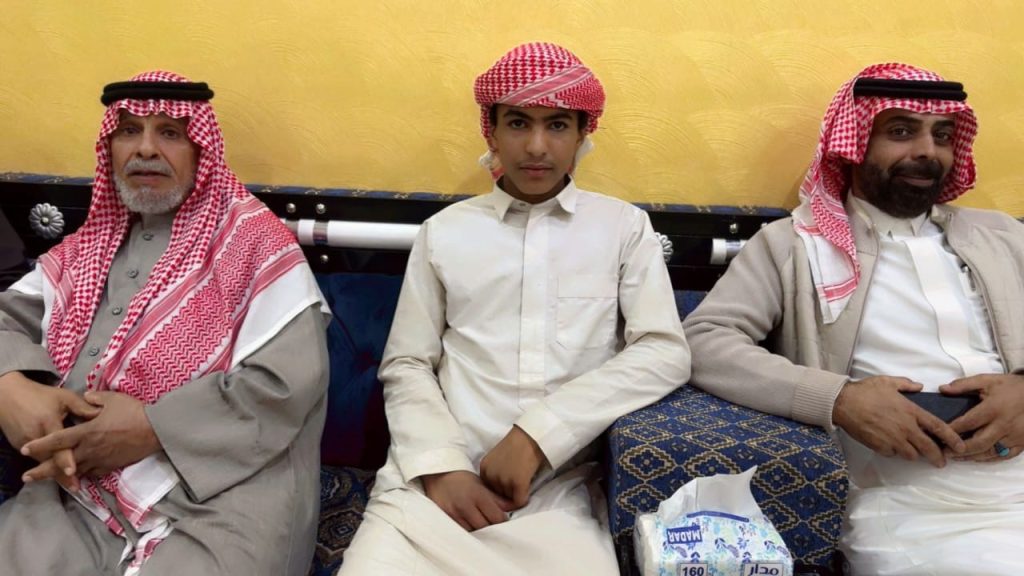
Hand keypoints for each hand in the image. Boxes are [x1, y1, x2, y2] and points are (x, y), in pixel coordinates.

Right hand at [0, 371, 98, 490]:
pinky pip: (37, 459)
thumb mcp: (63, 397)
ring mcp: (25, 443)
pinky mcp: (19, 447)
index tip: (73, 471)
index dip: (65, 459)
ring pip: (43, 462)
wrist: (7, 396)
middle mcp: (35, 436)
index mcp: (48, 422)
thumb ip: (82, 407)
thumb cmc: (39, 395)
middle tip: (76, 488)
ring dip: (56, 474)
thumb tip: (102, 414)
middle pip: (50, 459)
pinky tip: (59, 476)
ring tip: (71, 486)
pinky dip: (48, 466)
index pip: (58, 444)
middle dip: (62, 475)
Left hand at [21, 391, 160, 480]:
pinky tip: (79, 475)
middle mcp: (90, 448)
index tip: (25, 449)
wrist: (155, 429)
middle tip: (27, 477)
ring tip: (50, 479)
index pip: (58, 439)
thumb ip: (95, 398)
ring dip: (61, 476)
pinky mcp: (111, 466)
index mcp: (87, 431)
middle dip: (42, 471)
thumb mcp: (113, 398)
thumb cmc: (133, 412)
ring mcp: (101, 459)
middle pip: (61, 463)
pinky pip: (93, 473)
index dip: (40, 445)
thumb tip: (85, 397)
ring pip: (75, 471)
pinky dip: (83, 474)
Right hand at [421, 470, 512, 531]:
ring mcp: (454, 514)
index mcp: (478, 495)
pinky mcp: (445, 519)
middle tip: (493, 524)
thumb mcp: (482, 485)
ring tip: (480, 524)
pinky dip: (468, 530)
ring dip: (479, 531)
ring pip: (474, 532)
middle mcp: (466, 506)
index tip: (502, 520)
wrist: (438, 475)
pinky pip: (461, 532)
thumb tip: (515, 508)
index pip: (497, 518)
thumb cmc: (463, 479)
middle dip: (491, 528)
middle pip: (486, 527)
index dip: (502, 521)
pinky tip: (469, 525)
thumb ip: (498, 498)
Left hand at [479, 425, 545, 507]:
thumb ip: (495, 472)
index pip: (488, 489)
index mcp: (484, 468)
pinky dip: (525, 499)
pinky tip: (528, 492)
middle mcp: (491, 475)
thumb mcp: (498, 458)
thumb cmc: (518, 443)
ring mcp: (503, 480)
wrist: (531, 436)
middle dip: (507, 493)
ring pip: (509, 499)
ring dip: (516, 495)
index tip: (508, 487)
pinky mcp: (517, 483)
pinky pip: (519, 501)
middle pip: (498, 495)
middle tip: (518, 484)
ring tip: (524, 482)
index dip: (499, 489)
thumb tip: (499, 491)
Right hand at [832, 376, 964, 467]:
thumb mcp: (888, 382)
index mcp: (911, 411)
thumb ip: (906, 384)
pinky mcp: (880, 447)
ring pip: (911, 454)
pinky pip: (892, 454)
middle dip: (938, 457)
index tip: (960, 447)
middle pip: (929, 448)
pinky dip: (894, 452)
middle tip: (941, 462)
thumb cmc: (866, 391)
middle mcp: (906, 428)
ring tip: (913, 452)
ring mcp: (893, 439)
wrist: (843, 403)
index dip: (952, 439)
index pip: (939, 428)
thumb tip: (919, 386)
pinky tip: (891, 446)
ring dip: (914, 454)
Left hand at [942, 374, 1023, 461]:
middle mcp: (1004, 425)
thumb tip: (942, 389)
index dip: (952, 430)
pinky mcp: (1022, 443)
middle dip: (959, 449)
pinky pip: (1004, 456)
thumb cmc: (1011, 387)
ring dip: (971, 456)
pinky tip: (976, 457)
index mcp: (993, 408)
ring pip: (990, 452)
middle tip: (944, 452)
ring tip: (956, 456)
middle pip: (978, 442)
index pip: (968, 423)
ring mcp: (1015, 436)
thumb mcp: (988, 380)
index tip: (937, 434)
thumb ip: (964, 385)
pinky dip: (989, 459)